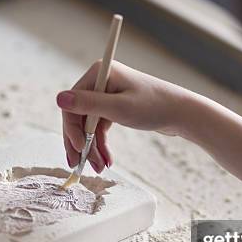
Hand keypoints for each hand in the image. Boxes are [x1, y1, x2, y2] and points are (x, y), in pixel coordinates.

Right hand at [57, 60, 192, 171]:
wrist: (182, 113)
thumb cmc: (155, 106)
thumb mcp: (120, 108)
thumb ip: (89, 105)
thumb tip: (59, 99)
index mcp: (99, 73)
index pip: (72, 103)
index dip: (71, 128)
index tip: (79, 149)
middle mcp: (101, 80)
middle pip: (78, 115)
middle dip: (81, 142)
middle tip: (80, 165)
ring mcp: (108, 94)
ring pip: (89, 125)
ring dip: (92, 148)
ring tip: (99, 167)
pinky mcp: (115, 106)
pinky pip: (100, 127)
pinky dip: (101, 144)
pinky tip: (106, 160)